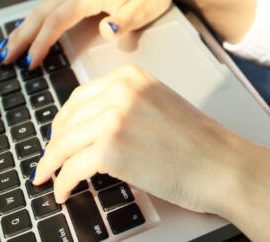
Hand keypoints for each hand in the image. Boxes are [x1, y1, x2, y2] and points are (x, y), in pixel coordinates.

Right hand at [0, 0, 183, 69]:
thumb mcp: (143, 10)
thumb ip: (123, 23)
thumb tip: (106, 30)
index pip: (56, 21)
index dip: (41, 44)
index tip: (30, 63)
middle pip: (41, 14)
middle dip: (21, 37)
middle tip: (4, 59)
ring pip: (42, 9)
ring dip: (23, 29)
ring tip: (6, 49)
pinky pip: (50, 7)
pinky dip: (35, 21)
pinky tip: (26, 31)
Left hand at [32, 65, 236, 212]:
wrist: (222, 164)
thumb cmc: (200, 144)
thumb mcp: (159, 106)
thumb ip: (127, 107)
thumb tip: (92, 128)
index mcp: (131, 78)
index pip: (81, 97)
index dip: (64, 121)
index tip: (58, 135)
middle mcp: (119, 91)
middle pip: (68, 119)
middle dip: (54, 143)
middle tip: (48, 160)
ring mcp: (113, 118)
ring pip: (64, 144)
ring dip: (51, 165)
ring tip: (47, 178)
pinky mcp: (110, 150)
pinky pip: (72, 168)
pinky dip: (63, 182)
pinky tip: (63, 191)